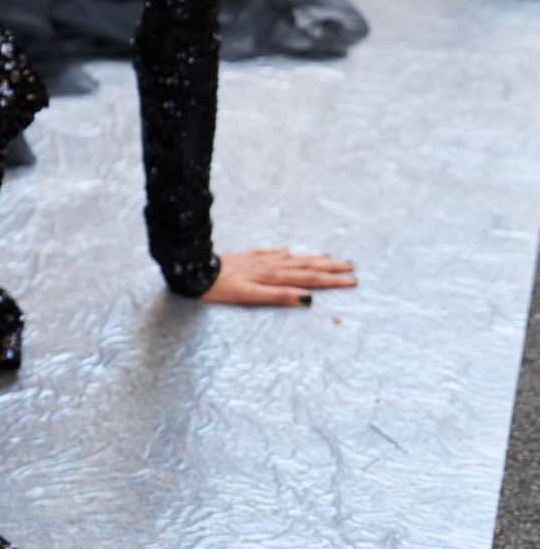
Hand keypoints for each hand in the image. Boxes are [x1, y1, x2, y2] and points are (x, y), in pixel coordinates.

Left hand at [202, 249, 356, 307]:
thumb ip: (278, 295)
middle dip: (330, 268)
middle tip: (352, 268)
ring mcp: (260, 258)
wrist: (197, 271)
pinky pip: (272, 252)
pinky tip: (289, 251)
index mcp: (274, 276)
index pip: (310, 279)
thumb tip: (306, 297)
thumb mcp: (250, 296)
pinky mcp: (248, 255)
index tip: (352, 280)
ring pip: (293, 258)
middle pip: (306, 266)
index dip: (332, 281)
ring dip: (313, 259)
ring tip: (329, 258)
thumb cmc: (221, 288)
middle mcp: (271, 265)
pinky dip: (285, 252)